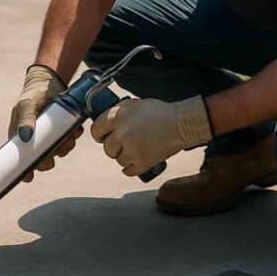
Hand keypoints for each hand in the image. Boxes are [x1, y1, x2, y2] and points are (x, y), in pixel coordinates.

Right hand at [8, 64, 78, 181]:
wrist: (50, 83)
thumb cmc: (33, 94)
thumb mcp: (27, 105)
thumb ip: (26, 119)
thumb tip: (25, 137)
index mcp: (22, 136)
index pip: (21, 158)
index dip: (24, 170)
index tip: (28, 177)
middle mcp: (36, 139)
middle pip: (42, 159)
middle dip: (50, 159)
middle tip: (58, 151)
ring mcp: (50, 136)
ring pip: (58, 151)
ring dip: (65, 148)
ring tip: (69, 139)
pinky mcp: (63, 130)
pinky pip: (69, 140)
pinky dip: (73, 137)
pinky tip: (75, 131)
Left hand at [90, 96, 212, 176]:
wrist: (180, 123)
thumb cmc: (160, 112)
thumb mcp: (135, 104)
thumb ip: (119, 113)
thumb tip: (106, 122)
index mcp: (118, 116)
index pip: (96, 130)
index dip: (99, 134)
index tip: (103, 136)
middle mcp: (122, 133)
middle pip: (107, 148)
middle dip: (114, 147)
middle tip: (124, 143)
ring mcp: (131, 149)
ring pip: (118, 160)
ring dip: (124, 156)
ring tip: (135, 149)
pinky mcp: (142, 162)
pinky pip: (128, 170)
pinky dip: (131, 167)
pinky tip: (136, 160)